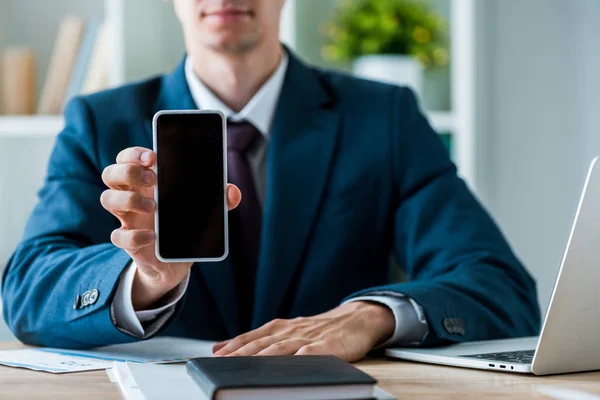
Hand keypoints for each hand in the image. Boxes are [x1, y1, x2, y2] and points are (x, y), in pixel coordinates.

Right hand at [100, 146, 240, 309]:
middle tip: (153, 179)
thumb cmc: (186, 224)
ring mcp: (128, 218)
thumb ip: (220, 200)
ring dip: (128, 199)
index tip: (152, 157)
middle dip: (127, 171)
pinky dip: (134, 235)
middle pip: (110, 173)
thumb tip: (233, 191)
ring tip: (154, 207)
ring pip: (106, 199)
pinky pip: (117, 235)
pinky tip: (153, 236)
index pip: (128, 158)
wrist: (176, 262)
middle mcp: (132, 195)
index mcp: (147, 182)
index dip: (133, 154)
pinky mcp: (128, 242)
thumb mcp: (205, 211)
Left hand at [212, 301, 394, 361]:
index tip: (214, 357)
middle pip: (261, 344)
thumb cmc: (319, 329)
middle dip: (240, 355)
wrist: (355, 320)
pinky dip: (300, 358)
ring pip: (281, 349)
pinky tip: (291, 365)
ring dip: (262, 358)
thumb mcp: (286, 331)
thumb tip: (221, 347)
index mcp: (279, 328)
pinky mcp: (328, 346)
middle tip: (221, 364)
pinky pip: (312, 353)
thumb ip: (257, 340)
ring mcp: (308, 338)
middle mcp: (290, 331)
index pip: (250, 338)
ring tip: (246, 368)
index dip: (232, 347)